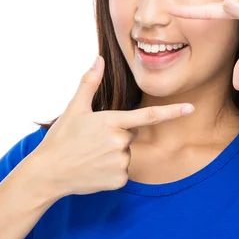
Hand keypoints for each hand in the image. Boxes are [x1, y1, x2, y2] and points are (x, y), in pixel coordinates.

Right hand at [33, 56, 194, 196]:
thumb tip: (98, 58)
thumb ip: (90, 82)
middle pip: (130, 135)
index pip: (149, 116)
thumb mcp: (74, 108)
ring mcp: (120, 162)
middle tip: (92, 141)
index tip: (190, 108)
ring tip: (90, 156)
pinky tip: (93, 170)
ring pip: (126, 154)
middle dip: (116, 136)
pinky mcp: (119, 180)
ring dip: (112, 154)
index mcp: (112, 121)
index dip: (172, 112)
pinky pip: (122, 172)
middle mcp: (120, 142)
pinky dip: (110, 171)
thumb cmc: (61, 138)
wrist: (47, 173)